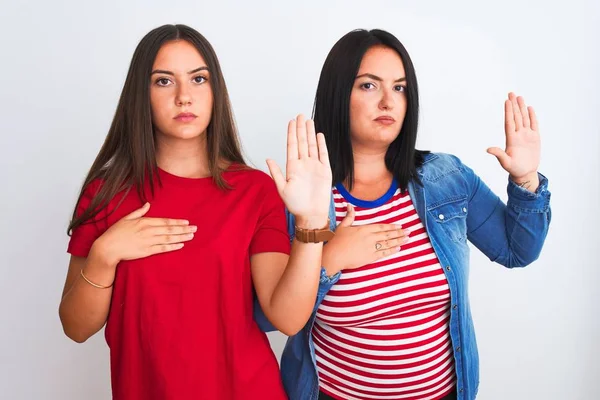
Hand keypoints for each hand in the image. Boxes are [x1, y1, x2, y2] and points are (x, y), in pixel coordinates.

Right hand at [93, 203, 196, 266]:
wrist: (107, 248)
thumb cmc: (115, 233)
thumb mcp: (126, 218)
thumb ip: (139, 212)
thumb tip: (147, 204)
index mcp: (144, 222)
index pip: (164, 221)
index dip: (177, 222)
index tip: (186, 222)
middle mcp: (148, 231)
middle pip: (169, 230)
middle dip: (183, 229)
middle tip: (195, 229)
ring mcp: (148, 241)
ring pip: (168, 238)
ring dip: (181, 237)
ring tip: (191, 236)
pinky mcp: (146, 251)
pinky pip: (162, 248)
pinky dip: (172, 247)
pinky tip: (181, 245)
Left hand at [266, 114, 331, 228]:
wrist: (311, 214)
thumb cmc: (296, 204)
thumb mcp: (282, 189)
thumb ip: (276, 173)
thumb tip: (268, 159)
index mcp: (292, 167)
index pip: (291, 146)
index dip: (291, 133)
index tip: (291, 122)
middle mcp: (303, 164)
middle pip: (301, 142)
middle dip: (300, 128)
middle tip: (299, 115)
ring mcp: (314, 166)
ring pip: (312, 145)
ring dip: (310, 133)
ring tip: (308, 121)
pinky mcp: (325, 170)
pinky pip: (323, 154)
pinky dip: (321, 144)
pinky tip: (319, 135)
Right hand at [321, 204, 409, 274]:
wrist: (335, 256)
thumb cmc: (337, 241)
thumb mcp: (343, 226)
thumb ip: (349, 216)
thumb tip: (349, 205)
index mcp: (364, 229)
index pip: (381, 227)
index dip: (391, 226)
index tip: (400, 225)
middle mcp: (370, 238)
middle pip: (387, 235)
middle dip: (399, 233)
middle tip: (409, 231)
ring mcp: (371, 248)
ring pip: (388, 244)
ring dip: (399, 241)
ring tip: (407, 239)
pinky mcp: (370, 257)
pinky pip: (384, 253)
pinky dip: (391, 251)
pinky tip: (398, 248)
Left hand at [487, 92, 540, 184]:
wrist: (525, 173)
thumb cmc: (514, 169)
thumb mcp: (505, 162)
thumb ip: (499, 154)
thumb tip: (488, 149)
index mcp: (511, 139)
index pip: (509, 122)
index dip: (508, 112)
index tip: (506, 101)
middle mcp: (518, 135)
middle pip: (516, 117)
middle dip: (513, 105)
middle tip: (511, 93)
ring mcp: (526, 135)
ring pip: (524, 118)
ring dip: (521, 108)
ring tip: (519, 97)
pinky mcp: (534, 138)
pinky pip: (533, 124)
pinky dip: (532, 116)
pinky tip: (529, 108)